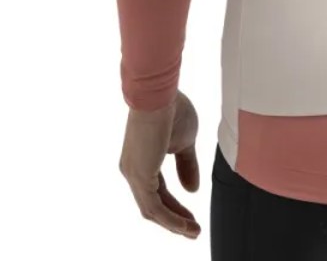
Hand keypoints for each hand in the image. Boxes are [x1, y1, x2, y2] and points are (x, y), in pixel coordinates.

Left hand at [118, 89, 202, 237]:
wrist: (160, 94)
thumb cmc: (171, 109)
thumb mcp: (184, 142)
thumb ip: (186, 166)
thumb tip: (192, 189)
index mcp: (142, 161)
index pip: (158, 192)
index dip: (175, 206)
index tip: (191, 217)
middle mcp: (132, 170)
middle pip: (153, 205)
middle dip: (175, 220)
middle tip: (193, 231)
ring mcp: (133, 174)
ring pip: (152, 210)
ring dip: (174, 224)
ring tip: (193, 232)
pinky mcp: (139, 176)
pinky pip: (154, 207)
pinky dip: (170, 219)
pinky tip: (185, 225)